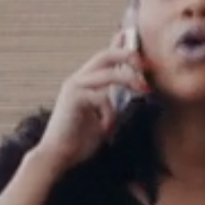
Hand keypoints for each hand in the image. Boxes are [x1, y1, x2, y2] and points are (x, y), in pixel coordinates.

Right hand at [34, 28, 147, 171]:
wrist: (57, 156)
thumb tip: (129, 89)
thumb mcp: (102, 115)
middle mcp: (78, 80)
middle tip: (147, 66)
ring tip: (143, 89)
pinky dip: (109, 113)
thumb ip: (112, 100)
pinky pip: (101, 97)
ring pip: (107, 72)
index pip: (104, 57)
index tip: (143, 52)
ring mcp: (74, 88)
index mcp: (84, 82)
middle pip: (105, 55)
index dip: (123, 48)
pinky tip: (107, 128)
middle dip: (128, 55)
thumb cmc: (79, 140)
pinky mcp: (73, 99)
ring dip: (129, 79)